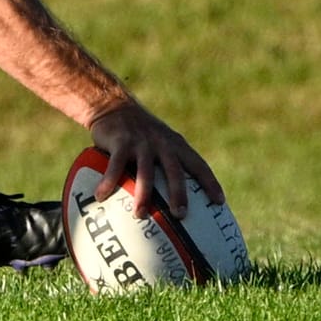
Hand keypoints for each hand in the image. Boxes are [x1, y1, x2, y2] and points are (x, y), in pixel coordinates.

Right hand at [88, 100, 223, 219]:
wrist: (113, 105)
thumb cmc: (139, 132)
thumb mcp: (159, 141)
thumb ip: (167, 164)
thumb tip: (174, 200)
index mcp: (175, 145)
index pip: (198, 165)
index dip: (210, 183)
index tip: (219, 202)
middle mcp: (162, 143)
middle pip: (175, 171)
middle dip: (179, 193)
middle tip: (180, 215)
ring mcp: (141, 142)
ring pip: (146, 171)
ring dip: (143, 194)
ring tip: (140, 214)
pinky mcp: (121, 142)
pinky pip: (115, 165)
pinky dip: (109, 181)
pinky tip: (101, 197)